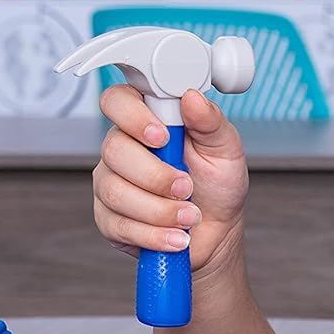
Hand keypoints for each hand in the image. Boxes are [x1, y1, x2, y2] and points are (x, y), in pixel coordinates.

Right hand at [93, 85, 248, 278]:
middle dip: (155, 176)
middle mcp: (122, 149)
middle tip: (187, 188)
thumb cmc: (217, 185)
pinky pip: (119, 225)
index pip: (117, 101)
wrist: (215, 231)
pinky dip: (153, 235)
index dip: (133, 117)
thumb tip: (191, 97)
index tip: (163, 137)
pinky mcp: (108, 219)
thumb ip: (210, 121)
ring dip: (159, 210)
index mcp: (146, 120)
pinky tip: (175, 237)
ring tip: (189, 217)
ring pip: (115, 192)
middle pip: (113, 150)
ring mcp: (110, 183)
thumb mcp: (225, 149)